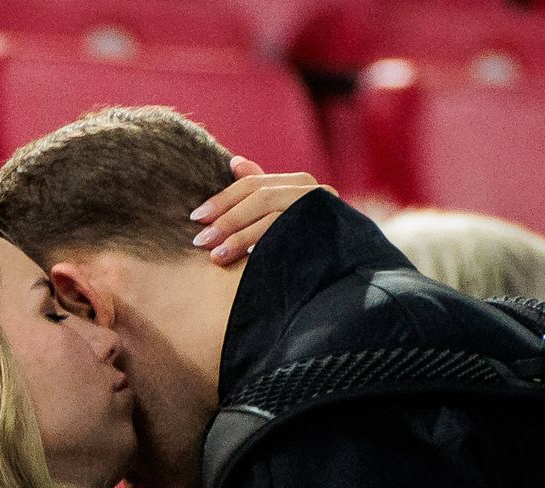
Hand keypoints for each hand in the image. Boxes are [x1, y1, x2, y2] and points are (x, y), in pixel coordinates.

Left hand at [190, 156, 336, 265]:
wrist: (349, 269)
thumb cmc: (308, 238)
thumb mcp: (283, 209)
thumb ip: (261, 188)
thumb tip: (234, 161)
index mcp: (298, 182)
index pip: (252, 184)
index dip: (221, 200)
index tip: (196, 218)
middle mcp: (312, 191)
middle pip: (260, 197)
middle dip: (226, 219)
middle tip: (200, 240)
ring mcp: (322, 210)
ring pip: (272, 215)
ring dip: (239, 236)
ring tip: (215, 256)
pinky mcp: (327, 231)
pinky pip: (290, 234)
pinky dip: (266, 244)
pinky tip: (247, 257)